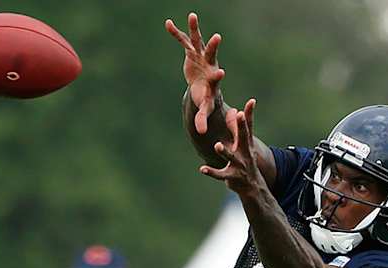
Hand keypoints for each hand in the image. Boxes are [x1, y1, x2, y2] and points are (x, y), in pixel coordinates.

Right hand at [165, 12, 224, 133]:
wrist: (203, 88)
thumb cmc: (206, 100)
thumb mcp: (205, 109)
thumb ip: (203, 119)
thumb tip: (201, 132)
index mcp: (213, 80)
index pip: (216, 78)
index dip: (217, 76)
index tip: (220, 73)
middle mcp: (209, 65)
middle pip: (212, 55)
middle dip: (213, 47)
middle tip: (217, 37)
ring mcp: (201, 56)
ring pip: (198, 41)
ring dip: (195, 30)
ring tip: (192, 16)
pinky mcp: (192, 52)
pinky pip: (183, 41)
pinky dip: (176, 33)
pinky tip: (167, 23)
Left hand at [199, 100, 263, 195]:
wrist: (253, 187)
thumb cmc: (247, 161)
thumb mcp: (248, 145)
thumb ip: (245, 127)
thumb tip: (245, 105)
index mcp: (248, 144)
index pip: (249, 127)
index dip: (250, 114)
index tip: (251, 101)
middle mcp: (245, 153)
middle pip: (243, 138)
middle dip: (241, 126)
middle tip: (239, 114)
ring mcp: (239, 166)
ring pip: (231, 156)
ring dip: (224, 151)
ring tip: (217, 145)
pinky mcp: (231, 177)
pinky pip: (220, 174)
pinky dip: (211, 172)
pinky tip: (202, 169)